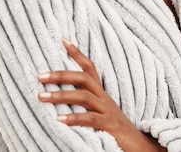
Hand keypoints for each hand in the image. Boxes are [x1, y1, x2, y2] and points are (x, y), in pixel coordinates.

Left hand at [37, 40, 165, 151]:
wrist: (140, 148)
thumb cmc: (116, 133)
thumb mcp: (100, 115)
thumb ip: (85, 107)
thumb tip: (60, 101)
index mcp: (101, 95)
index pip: (90, 68)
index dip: (77, 54)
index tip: (63, 40)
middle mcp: (105, 99)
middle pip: (83, 78)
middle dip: (60, 75)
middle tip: (39, 76)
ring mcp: (108, 111)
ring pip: (84, 96)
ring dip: (60, 95)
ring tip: (41, 97)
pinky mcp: (111, 126)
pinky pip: (91, 119)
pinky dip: (74, 118)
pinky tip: (59, 120)